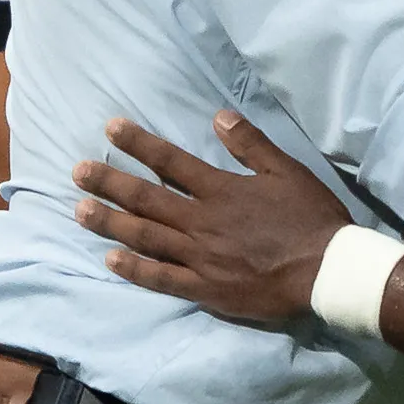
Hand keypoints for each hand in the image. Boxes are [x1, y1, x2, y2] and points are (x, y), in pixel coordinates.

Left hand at [74, 112, 352, 323]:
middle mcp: (202, 221)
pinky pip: (162, 278)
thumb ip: (250, 144)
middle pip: (147, 198)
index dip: (139, 144)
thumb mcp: (287, 171)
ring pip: (146, 236)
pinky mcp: (205, 288)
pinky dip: (134, 269)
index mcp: (221, 190)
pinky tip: (110, 260)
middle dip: (109, 183)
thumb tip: (218, 116)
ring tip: (80, 211)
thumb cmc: (311, 219)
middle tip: (77, 172)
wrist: (326, 272)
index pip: (171, 161)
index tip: (110, 130)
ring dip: (111, 222)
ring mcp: (200, 257)